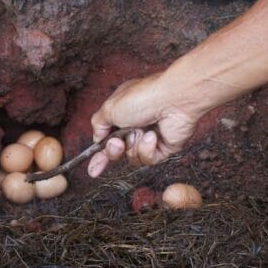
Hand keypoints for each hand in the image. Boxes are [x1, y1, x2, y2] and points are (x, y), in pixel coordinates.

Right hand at [87, 72, 203, 176]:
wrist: (173, 100)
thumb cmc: (143, 98)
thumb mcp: (110, 108)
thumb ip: (98, 124)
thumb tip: (97, 138)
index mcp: (121, 113)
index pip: (106, 138)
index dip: (99, 155)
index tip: (94, 169)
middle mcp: (135, 125)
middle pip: (118, 152)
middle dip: (114, 150)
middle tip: (118, 143)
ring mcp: (149, 138)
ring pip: (132, 157)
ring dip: (133, 146)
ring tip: (140, 132)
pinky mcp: (163, 148)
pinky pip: (148, 159)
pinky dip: (147, 148)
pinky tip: (153, 136)